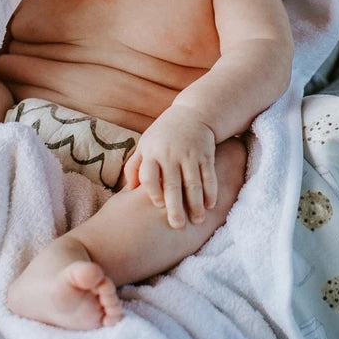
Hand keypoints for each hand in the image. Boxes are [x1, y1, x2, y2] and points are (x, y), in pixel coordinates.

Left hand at [122, 106, 217, 228]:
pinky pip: (209, 175)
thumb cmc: (164, 133)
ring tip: (197, 221)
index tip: (158, 206)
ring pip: (193, 183)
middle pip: (172, 184)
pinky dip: (211, 191)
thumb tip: (127, 190)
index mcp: (152, 152)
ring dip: (196, 203)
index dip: (153, 191)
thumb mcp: (145, 144)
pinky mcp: (206, 154)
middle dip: (175, 206)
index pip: (149, 175)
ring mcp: (190, 154)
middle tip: (177, 225)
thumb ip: (134, 165)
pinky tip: (211, 205)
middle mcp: (171, 154)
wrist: (194, 112)